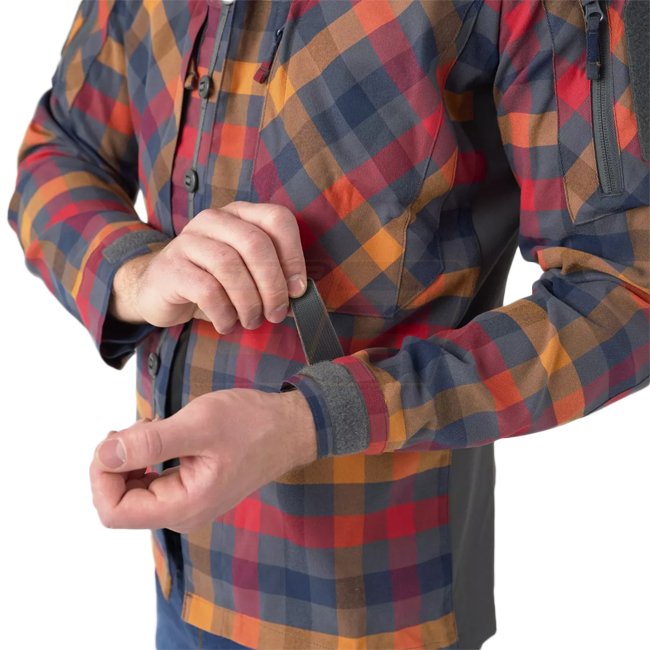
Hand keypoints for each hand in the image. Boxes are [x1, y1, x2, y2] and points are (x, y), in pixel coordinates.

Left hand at [89, 389, 316, 531]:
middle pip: (119, 501)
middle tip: (140, 426)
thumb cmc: (252, 424)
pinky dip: (145, 455)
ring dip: (131, 456)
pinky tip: (161, 432)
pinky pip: (150, 480)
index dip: (102, 474)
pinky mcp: (190, 488)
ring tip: (154, 425)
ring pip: (132, 490)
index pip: (114, 511)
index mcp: (183, 507)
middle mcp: (181, 513)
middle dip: (116, 462)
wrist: (289, 427)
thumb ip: (150, 442)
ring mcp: (186, 503)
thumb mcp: (199, 425)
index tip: (117, 438)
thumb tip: (104, 454)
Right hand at [109, 202, 306, 333]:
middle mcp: (214, 220)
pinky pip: (207, 290)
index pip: (277, 219)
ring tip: (251, 321)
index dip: (293, 256)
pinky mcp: (171, 267)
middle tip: (275, 313)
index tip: (297, 290)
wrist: (159, 291)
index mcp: (239, 215)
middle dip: (272, 285)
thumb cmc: (212, 283)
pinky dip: (224, 313)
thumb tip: (300, 294)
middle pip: (255, 244)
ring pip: (230, 266)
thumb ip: (272, 275)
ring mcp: (188, 240)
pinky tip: (227, 324)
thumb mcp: (245, 273)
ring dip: (248, 302)